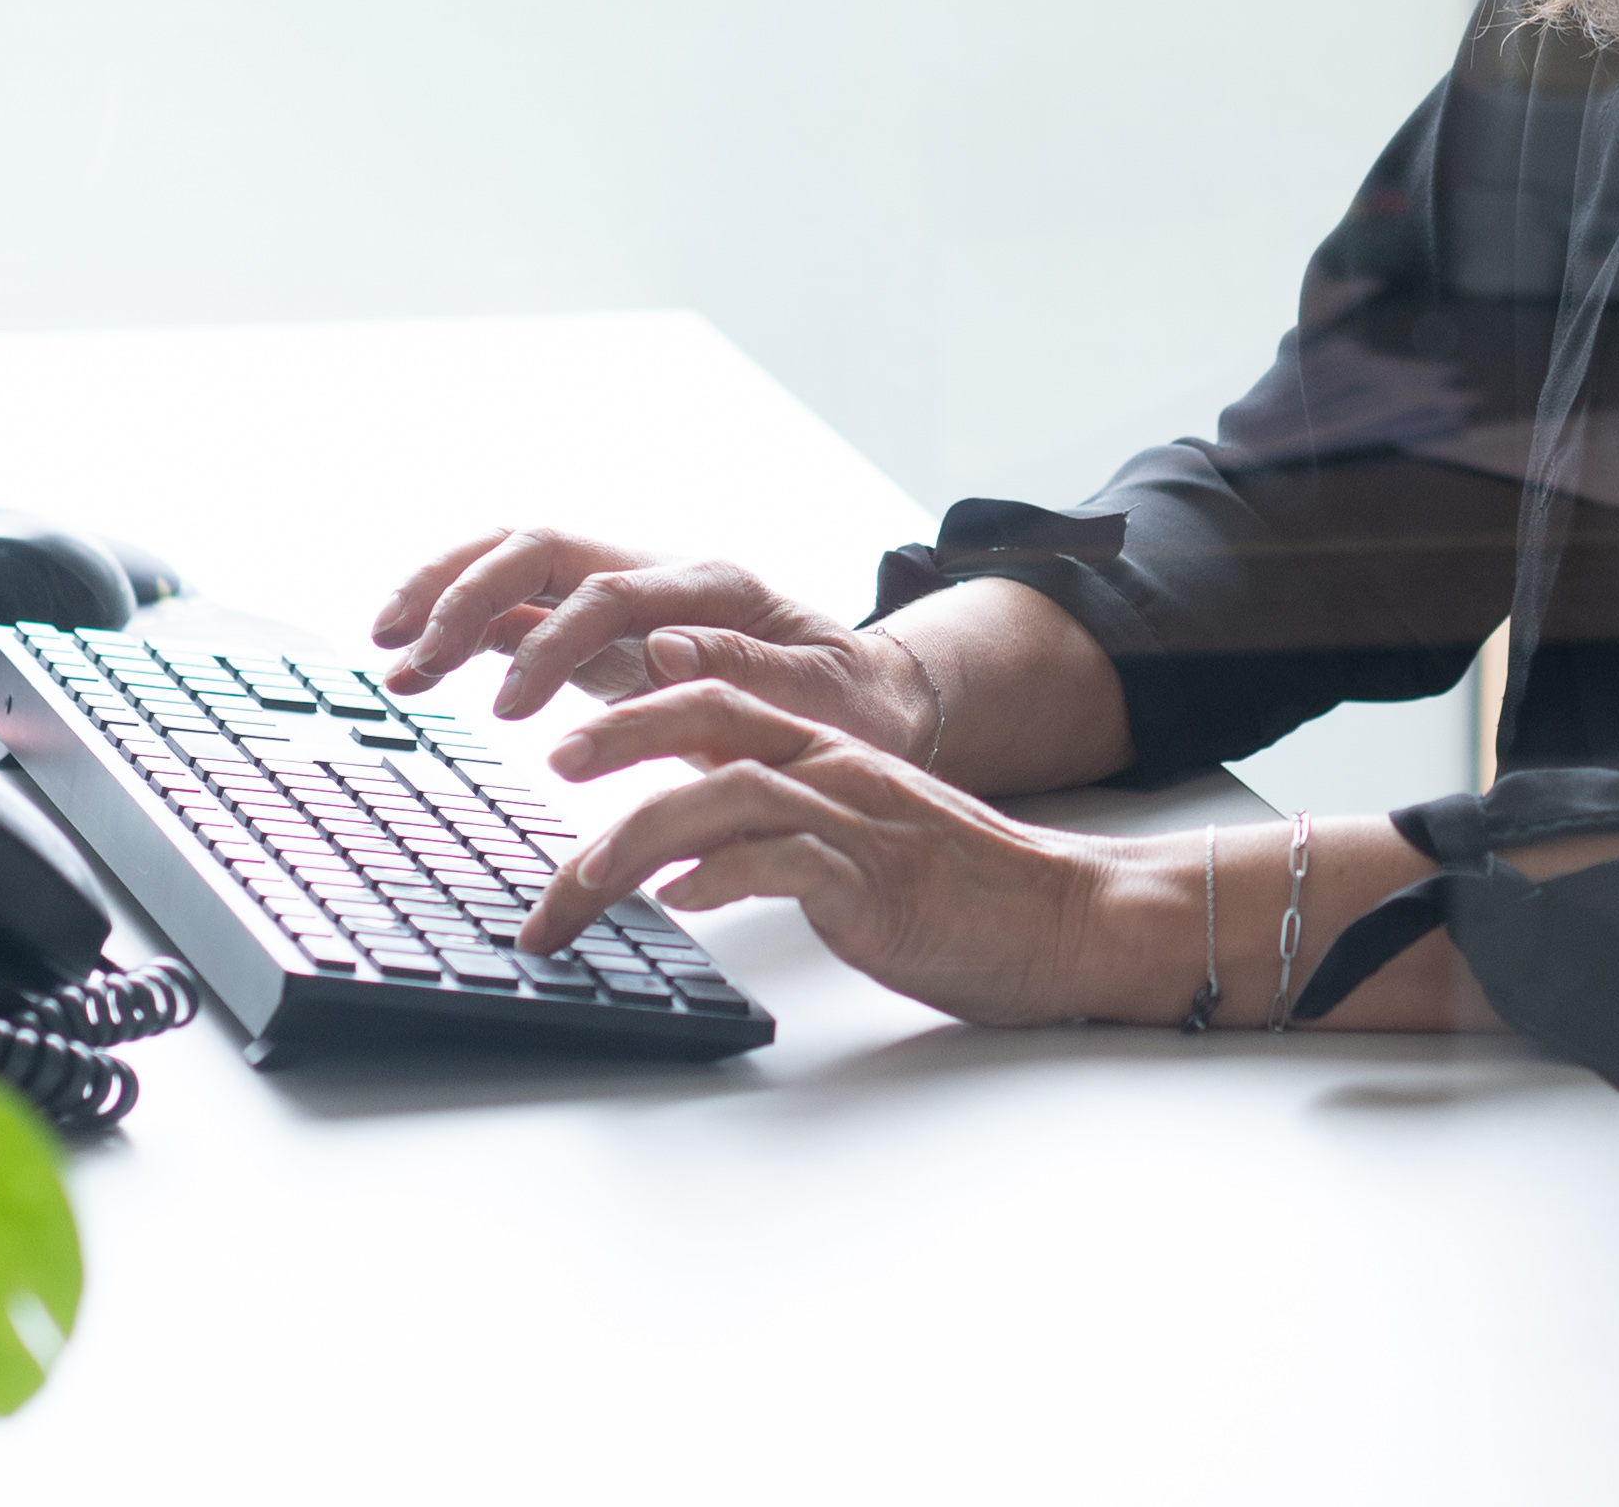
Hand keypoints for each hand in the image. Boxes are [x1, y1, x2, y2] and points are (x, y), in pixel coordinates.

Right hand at [370, 526, 939, 744]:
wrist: (868, 700)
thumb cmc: (847, 704)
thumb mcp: (817, 693)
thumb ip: (743, 667)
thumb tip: (659, 646)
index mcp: (712, 585)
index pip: (607, 593)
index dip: (550, 645)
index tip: (508, 714)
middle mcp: (659, 575)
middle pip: (544, 550)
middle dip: (467, 595)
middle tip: (409, 659)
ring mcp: (625, 596)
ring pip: (519, 565)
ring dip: (447, 596)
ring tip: (386, 649)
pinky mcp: (603, 633)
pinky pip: (520, 611)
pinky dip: (463, 629)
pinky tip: (414, 663)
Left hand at [523, 681, 1175, 1027]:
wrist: (1065, 918)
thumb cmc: (960, 893)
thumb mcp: (858, 844)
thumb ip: (778, 835)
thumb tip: (683, 862)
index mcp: (832, 756)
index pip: (723, 700)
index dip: (641, 707)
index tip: (569, 742)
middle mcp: (838, 774)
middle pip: (712, 719)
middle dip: (622, 734)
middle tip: (552, 760)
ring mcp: (857, 825)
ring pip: (727, 794)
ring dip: (638, 835)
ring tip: (578, 880)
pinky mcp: (874, 885)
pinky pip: (783, 865)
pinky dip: (720, 875)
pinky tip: (679, 901)